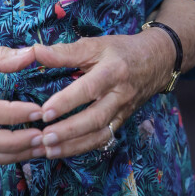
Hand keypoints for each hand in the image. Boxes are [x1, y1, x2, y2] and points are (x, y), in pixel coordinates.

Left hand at [33, 32, 174, 158]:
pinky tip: (64, 151)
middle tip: (44, 137)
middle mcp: (120, 95)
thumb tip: (36, 51)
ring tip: (49, 149)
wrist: (158, 60)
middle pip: (95, 118)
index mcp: (113, 71)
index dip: (66, 101)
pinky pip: (104, 138)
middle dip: (69, 131)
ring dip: (74, 145)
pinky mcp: (122, 121)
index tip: (45, 112)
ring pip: (100, 134)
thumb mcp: (95, 44)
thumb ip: (65, 51)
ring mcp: (123, 111)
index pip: (88, 89)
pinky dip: (83, 147)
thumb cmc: (121, 50)